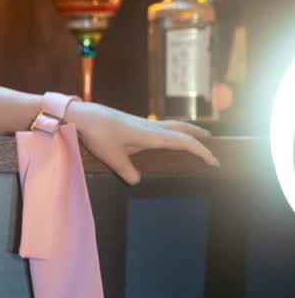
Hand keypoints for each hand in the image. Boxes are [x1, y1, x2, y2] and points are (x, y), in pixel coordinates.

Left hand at [66, 99, 218, 183]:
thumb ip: (127, 172)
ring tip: (194, 135)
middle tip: (212, 141)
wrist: (83, 115)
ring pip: (172, 125)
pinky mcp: (134, 123)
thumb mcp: (112, 158)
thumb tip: (137, 182)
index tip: (215, 162)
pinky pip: (161, 126)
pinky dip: (171, 130)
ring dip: (186, 130)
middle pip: (182, 128)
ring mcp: (142, 123)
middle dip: (198, 135)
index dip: (202, 152)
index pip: (184, 142)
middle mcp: (151, 127)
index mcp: (151, 135)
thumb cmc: (98, 134)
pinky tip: (164, 137)